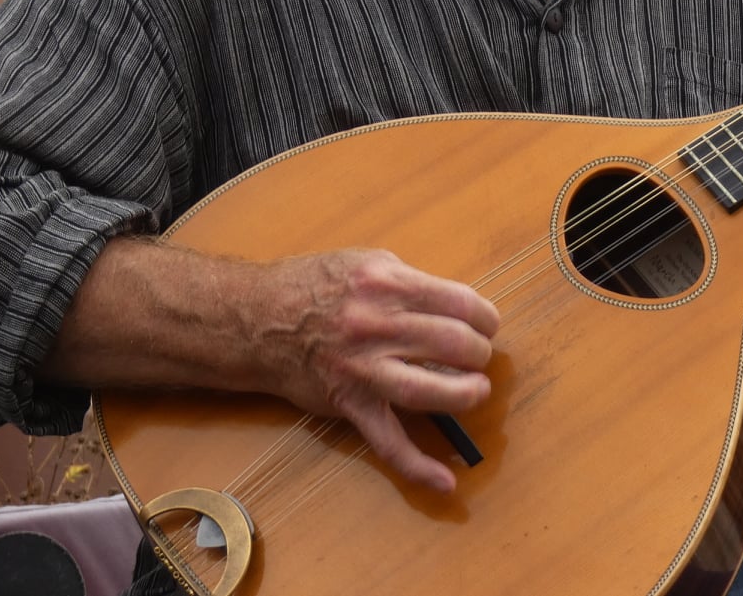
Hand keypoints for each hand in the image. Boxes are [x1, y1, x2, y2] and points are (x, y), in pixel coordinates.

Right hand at [253, 248, 499, 492]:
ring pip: (429, 389)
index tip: (487, 325)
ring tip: (477, 390)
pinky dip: (418, 465)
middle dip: (479, 352)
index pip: (460, 303)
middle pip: (453, 344)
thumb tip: (456, 307)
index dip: (485, 317)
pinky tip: (446, 480)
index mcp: (387, 284)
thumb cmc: (314, 284)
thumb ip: (411, 283)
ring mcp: (363, 369)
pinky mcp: (350, 404)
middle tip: (478, 355)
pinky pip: (387, 441)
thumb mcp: (367, 263)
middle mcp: (376, 326)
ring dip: (466, 393)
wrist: (256, 319)